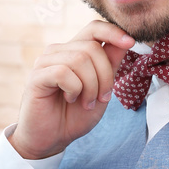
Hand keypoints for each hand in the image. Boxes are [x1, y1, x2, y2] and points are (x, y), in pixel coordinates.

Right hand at [9, 20, 134, 159]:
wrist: (52, 140)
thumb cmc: (74, 116)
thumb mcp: (101, 90)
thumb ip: (110, 65)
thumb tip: (125, 41)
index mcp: (74, 52)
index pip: (94, 28)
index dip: (113, 31)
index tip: (131, 43)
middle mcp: (59, 52)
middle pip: (92, 47)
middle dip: (105, 75)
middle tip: (102, 98)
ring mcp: (45, 62)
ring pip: (80, 59)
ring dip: (91, 86)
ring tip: (86, 102)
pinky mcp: (36, 76)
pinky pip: (63, 72)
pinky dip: (74, 89)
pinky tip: (70, 99)